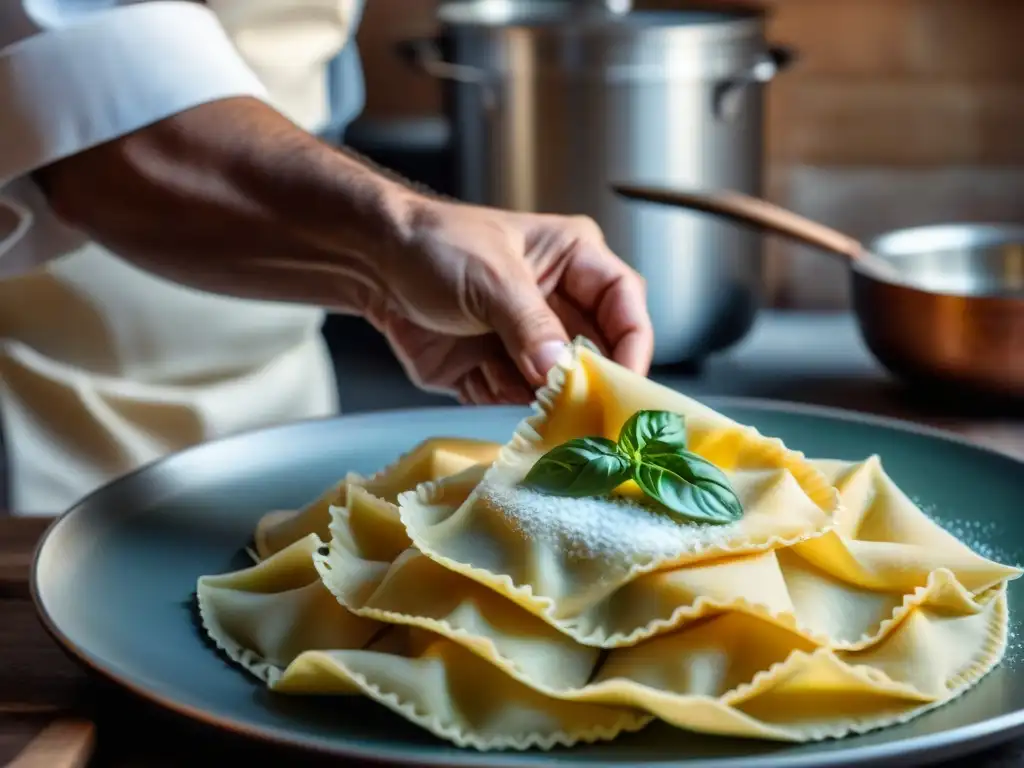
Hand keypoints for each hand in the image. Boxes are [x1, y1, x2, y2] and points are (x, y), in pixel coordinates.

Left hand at [362, 198, 653, 404]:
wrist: (372, 265)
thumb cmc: (436, 246)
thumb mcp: (491, 277)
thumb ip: (529, 325)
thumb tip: (559, 371)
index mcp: (575, 262)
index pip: (625, 304)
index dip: (634, 343)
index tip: (626, 380)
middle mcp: (561, 306)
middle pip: (601, 356)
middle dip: (592, 384)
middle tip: (589, 412)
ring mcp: (531, 345)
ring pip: (564, 389)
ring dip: (552, 405)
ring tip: (538, 408)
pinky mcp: (500, 374)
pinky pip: (520, 406)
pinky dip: (512, 410)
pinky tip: (493, 394)